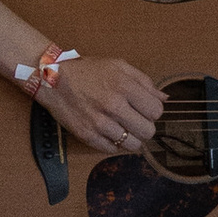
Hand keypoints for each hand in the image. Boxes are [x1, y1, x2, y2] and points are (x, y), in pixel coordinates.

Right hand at [40, 55, 164, 155]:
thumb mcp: (119, 66)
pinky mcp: (87, 135)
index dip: (152, 112)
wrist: (52, 79)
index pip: (156, 111)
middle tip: (136, 122)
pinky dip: (113, 144)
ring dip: (131, 138)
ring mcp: (100, 123)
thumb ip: (144, 82)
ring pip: (132, 145)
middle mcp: (114, 106)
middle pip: (148, 131)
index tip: (144, 110)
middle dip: (145, 128)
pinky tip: (109, 133)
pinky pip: (111, 150)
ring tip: (123, 128)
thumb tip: (164, 98)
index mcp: (124, 87)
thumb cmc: (87, 71)